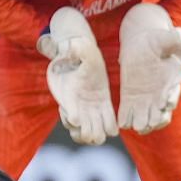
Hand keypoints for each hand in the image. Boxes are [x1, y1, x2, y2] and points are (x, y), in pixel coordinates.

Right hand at [39, 7, 117, 144]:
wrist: (85, 56)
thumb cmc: (80, 52)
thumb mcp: (79, 49)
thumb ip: (76, 49)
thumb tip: (73, 45)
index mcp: (70, 97)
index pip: (70, 115)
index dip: (72, 119)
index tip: (76, 118)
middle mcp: (78, 107)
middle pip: (80, 134)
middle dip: (86, 134)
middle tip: (91, 127)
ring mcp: (90, 110)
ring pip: (91, 136)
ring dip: (96, 136)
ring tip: (100, 128)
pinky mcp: (103, 108)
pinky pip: (108, 126)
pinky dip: (110, 128)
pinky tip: (110, 121)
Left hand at [117, 3, 180, 134]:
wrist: (139, 46)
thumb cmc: (155, 41)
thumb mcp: (163, 38)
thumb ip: (173, 38)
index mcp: (170, 81)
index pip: (173, 94)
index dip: (170, 99)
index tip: (166, 102)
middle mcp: (160, 94)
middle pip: (161, 113)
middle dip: (158, 118)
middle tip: (152, 122)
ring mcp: (145, 100)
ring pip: (147, 119)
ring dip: (143, 124)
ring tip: (139, 127)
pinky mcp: (130, 101)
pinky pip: (129, 115)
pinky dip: (127, 121)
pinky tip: (123, 123)